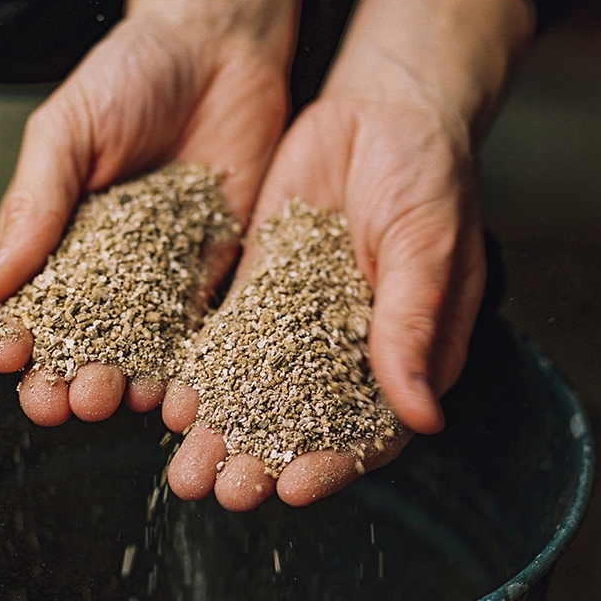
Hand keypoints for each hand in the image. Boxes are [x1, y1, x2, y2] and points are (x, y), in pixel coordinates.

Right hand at [0, 0, 304, 423]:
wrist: (221, 49)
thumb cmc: (129, 76)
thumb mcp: (66, 131)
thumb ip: (33, 206)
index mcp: (53, 240)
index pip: (21, 306)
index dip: (9, 339)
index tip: (9, 358)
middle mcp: (104, 271)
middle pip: (77, 345)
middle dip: (67, 378)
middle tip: (69, 399)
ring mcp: (161, 279)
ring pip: (137, 351)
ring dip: (123, 383)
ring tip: (117, 398)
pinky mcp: (215, 276)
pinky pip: (200, 332)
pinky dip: (188, 367)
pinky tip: (177, 391)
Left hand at [164, 0, 535, 509]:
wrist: (378, 109)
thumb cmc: (427, 173)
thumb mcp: (427, 244)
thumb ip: (414, 325)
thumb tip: (419, 417)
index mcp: (405, 351)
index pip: (370, 428)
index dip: (334, 462)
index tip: (292, 489)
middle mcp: (349, 348)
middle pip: (304, 421)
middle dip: (261, 458)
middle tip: (220, 491)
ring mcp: (300, 321)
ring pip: (258, 390)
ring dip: (224, 429)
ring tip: (184, 463)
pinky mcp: (261, 290)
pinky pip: (229, 340)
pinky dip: (204, 372)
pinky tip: (173, 399)